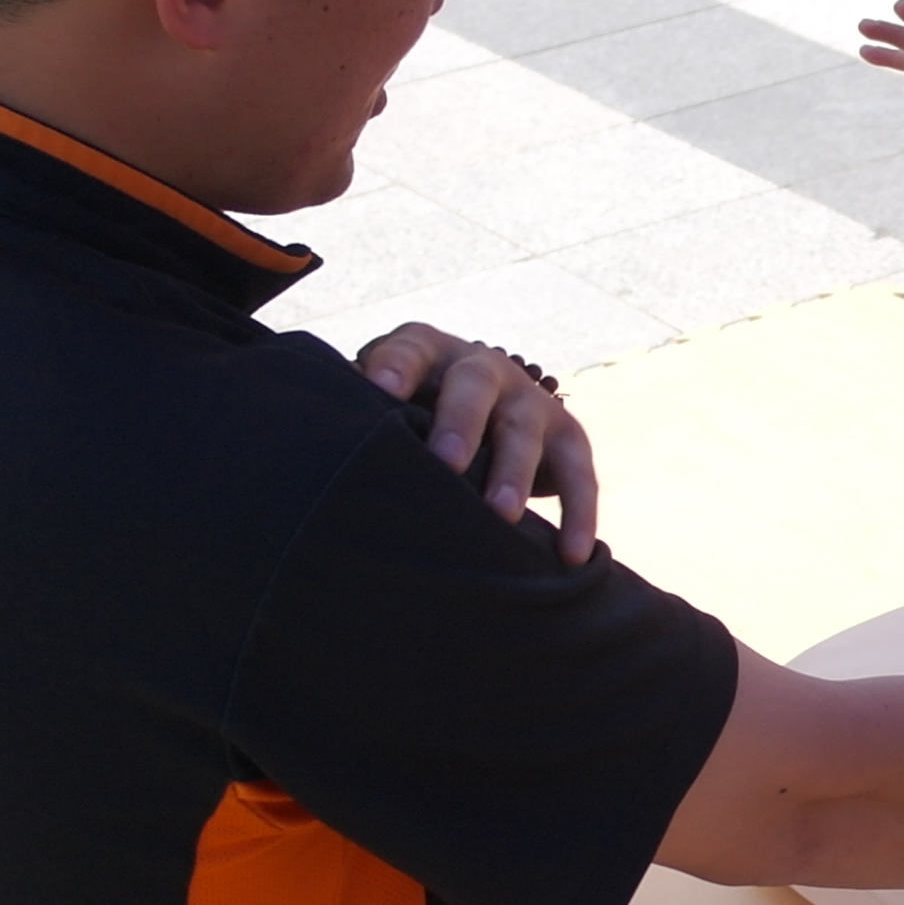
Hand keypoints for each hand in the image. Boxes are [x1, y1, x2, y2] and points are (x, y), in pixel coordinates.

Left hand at [357, 322, 599, 564]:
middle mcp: (484, 368)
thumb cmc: (411, 418)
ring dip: (514, 469)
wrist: (479, 418)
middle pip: (474, 385)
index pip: (411, 349)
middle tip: (447, 462)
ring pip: (525, 428)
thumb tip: (324, 441)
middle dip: (461, 422)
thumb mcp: (387, 405)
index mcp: (431, 352)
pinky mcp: (567, 436)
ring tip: (499, 513)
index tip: (379, 390)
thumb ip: (363, 413)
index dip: (397, 367)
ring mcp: (530, 400)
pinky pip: (579, 475)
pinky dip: (577, 514)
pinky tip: (572, 555)